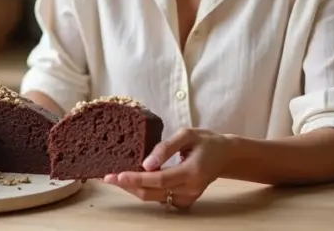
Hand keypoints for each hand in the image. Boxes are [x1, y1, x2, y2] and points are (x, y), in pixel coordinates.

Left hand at [103, 127, 234, 209]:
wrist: (225, 155)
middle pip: (153, 193)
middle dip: (128, 186)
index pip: (158, 180)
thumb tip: (146, 163)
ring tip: (117, 178)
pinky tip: (136, 181)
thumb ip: (166, 147)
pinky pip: (163, 199)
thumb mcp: (187, 134)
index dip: (136, 179)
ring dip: (135, 189)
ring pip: (155, 198)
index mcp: (191, 172)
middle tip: (108, 177)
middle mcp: (189, 189)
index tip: (116, 176)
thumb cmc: (206, 141)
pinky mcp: (187, 199)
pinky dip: (148, 191)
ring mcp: (189, 196)